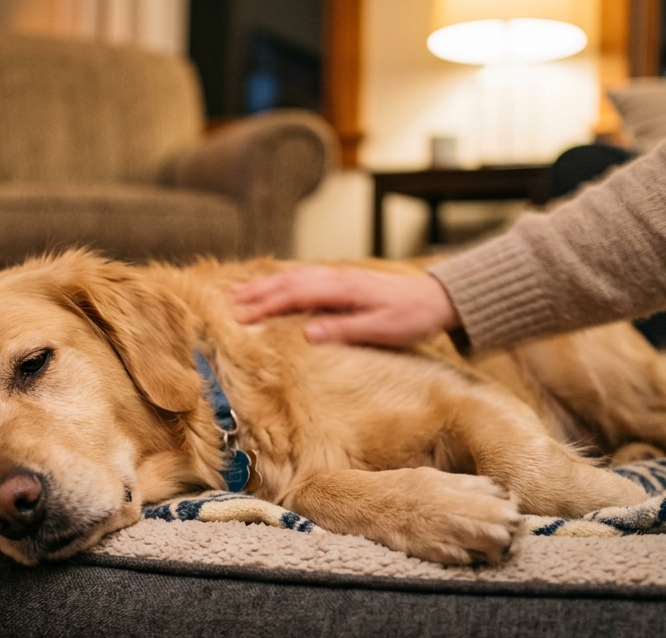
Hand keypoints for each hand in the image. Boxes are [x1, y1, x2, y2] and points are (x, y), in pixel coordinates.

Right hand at [231, 265, 460, 347]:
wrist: (435, 298)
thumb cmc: (411, 317)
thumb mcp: (380, 329)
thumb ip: (343, 329)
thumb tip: (307, 333)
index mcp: (342, 290)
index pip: (294, 295)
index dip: (266, 306)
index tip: (242, 318)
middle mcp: (336, 278)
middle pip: (288, 282)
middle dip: (257, 293)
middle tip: (230, 305)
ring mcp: (339, 278)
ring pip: (294, 277)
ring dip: (266, 285)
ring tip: (241, 294)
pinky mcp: (343, 282)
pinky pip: (305, 278)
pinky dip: (284, 282)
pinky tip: (274, 288)